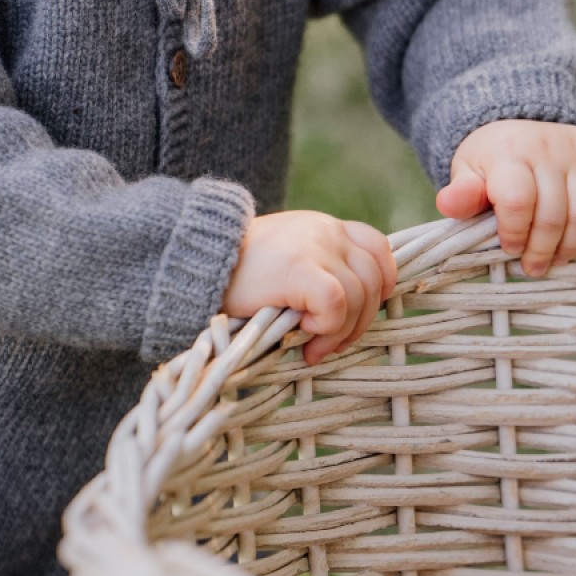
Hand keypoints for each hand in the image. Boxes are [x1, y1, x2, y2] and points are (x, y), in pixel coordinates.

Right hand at [224, 209, 397, 362]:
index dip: (381, 282)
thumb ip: (318, 271)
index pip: (377, 248)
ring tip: (313, 349)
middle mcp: (327, 231)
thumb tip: (350, 314)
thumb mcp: (286, 262)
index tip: (361, 311)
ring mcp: (316, 246)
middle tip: (330, 346)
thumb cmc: (235, 275)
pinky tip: (304, 335)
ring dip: (340, 332)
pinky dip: (328, 326)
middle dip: (360, 321)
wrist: (194, 264)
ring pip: (357, 296)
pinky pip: (336, 303)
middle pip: (373, 279)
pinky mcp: (300, 268)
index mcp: (325, 227)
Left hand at [438, 120, 575, 275]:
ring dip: (573, 244)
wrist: (520, 129)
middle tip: (534, 268)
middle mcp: (546, 147)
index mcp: (508, 152)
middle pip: (553, 211)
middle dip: (543, 248)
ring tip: (559, 259)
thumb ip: (461, 193)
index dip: (516, 232)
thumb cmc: (491, 163)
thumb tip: (447, 204)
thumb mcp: (467, 173)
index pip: (518, 200)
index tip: (509, 248)